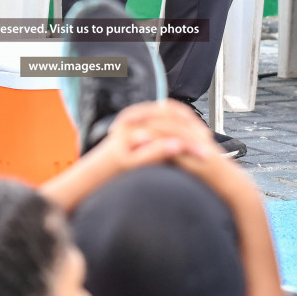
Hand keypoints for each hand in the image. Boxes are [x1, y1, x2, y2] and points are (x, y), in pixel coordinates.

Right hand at [42, 100, 214, 210]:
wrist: (84, 183)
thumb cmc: (110, 171)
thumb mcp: (134, 153)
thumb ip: (151, 146)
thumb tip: (176, 145)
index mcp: (134, 120)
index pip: (167, 112)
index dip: (189, 122)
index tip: (207, 135)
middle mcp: (129, 124)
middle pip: (167, 121)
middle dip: (192, 134)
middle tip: (212, 146)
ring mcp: (123, 139)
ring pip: (160, 133)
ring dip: (185, 142)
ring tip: (204, 152)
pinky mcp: (119, 155)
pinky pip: (144, 148)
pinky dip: (163, 147)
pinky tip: (179, 149)